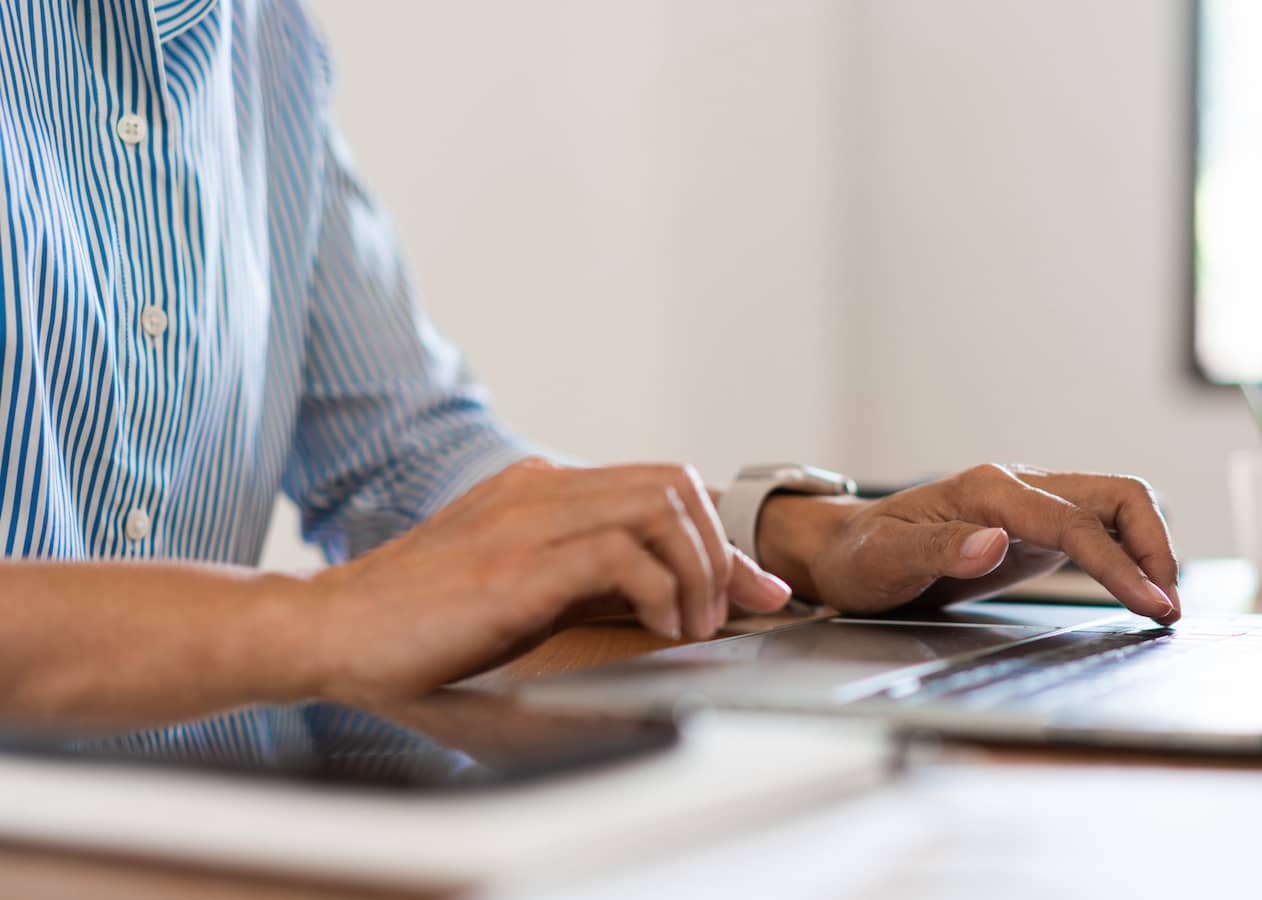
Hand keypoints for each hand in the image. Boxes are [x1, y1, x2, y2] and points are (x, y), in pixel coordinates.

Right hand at [305, 460, 792, 705]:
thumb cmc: (416, 624)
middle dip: (719, 551)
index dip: (718, 537)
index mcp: (539, 489)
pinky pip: (622, 554)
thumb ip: (584, 581)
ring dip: (698, 570)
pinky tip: (661, 628)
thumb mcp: (516, 590)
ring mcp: (527, 520)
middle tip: (722, 613)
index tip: (755, 589)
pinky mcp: (516, 566)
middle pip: (674, 483)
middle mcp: (539, 490)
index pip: (657, 485)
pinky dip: (662, 591)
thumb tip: (666, 603)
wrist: (325, 630)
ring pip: (660, 506)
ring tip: (693, 624)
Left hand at [764, 464, 1179, 623]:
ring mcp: (1030, 504)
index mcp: (989, 490)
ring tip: (1162, 604)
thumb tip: (993, 543)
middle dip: (1155, 547)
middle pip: (1117, 496)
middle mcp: (1018, 487)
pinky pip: (1098, 529)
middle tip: (1167, 608)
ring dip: (1149, 548)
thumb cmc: (861, 556)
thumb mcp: (885, 560)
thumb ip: (940, 549)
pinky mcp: (1034, 527)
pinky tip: (1136, 590)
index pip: (1075, 523)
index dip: (1120, 564)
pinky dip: (1128, 554)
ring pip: (1116, 507)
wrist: (845, 550)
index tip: (1152, 604)